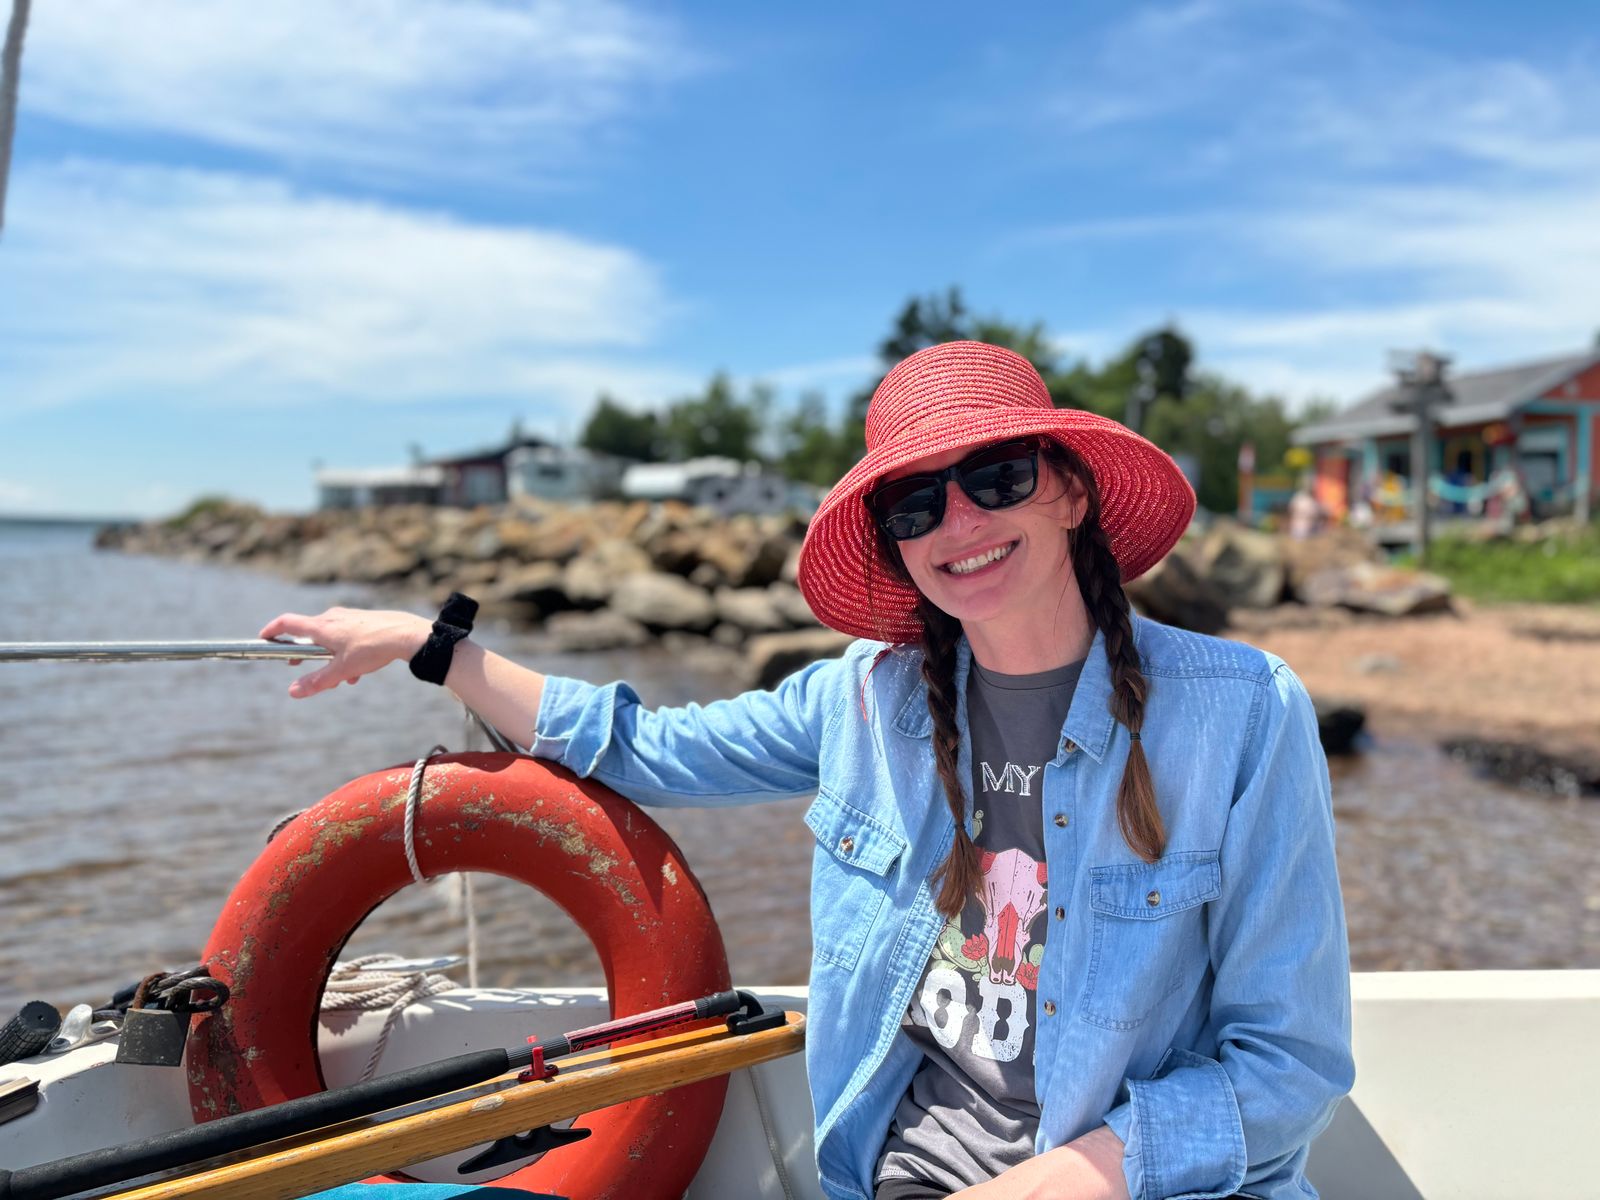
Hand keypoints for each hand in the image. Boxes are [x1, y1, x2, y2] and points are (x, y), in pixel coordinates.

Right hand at [258, 607, 431, 698]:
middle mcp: (333, 617)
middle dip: (304, 654)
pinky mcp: (364, 621)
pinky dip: (345, 655)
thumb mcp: (342, 669)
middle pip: (309, 634)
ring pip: (330, 639)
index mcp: (322, 626)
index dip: (272, 630)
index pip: (287, 623)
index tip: (263, 638)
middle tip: (298, 666)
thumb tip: (293, 691)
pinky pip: (346, 638)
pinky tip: (358, 673)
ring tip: (341, 679)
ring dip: (330, 660)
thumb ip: (317, 681)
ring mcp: (349, 618)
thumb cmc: (373, 649)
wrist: (407, 635)